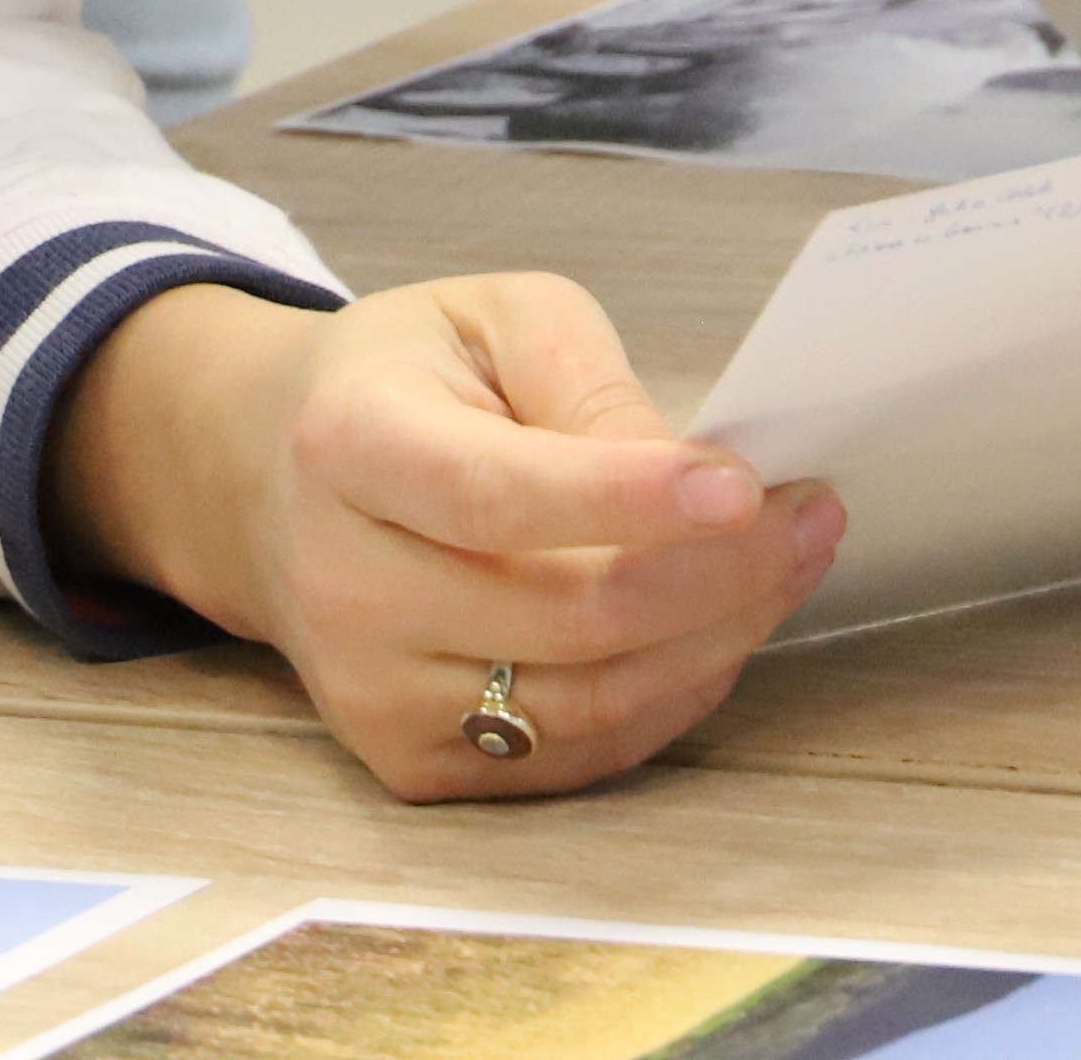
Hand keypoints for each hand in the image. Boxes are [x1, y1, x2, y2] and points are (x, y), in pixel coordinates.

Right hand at [42, 273, 843, 799]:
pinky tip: (716, 631)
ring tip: (785, 567)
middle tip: (809, 517)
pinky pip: (572, 754)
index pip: (497, 492)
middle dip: (717, 574)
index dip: (627, 497)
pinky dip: (668, 698)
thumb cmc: (406, 383)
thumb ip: (590, 383)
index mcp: (349, 444)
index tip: (743, 486)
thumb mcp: (494, 319)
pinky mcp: (406, 760)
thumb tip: (692, 475)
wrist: (271, 482)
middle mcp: (343, 583)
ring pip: (584, 700)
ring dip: (714, 640)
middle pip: (564, 613)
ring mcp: (369, 690)